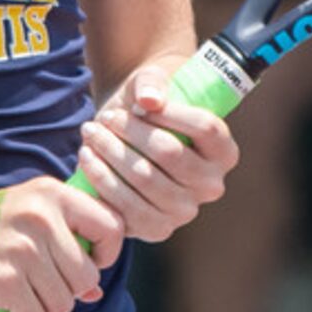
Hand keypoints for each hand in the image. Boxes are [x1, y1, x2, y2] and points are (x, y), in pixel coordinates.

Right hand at [0, 177, 126, 311]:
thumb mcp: (22, 219)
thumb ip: (63, 246)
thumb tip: (95, 293)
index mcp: (50, 193)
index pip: (112, 226)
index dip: (105, 254)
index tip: (86, 264)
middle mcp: (39, 216)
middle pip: (87, 278)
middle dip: (66, 292)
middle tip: (35, 286)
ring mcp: (21, 248)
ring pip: (63, 304)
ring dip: (42, 310)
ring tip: (15, 295)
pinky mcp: (3, 281)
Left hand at [74, 67, 236, 242]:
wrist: (126, 138)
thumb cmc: (146, 107)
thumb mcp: (150, 84)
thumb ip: (151, 82)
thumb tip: (149, 100)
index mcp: (224, 151)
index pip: (205, 128)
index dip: (170, 113)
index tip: (138, 103)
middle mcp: (212, 185)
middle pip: (170, 153)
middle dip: (131, 132)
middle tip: (106, 118)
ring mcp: (185, 211)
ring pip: (145, 179)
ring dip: (111, 153)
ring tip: (91, 133)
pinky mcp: (156, 229)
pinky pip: (128, 208)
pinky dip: (101, 180)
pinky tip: (87, 158)